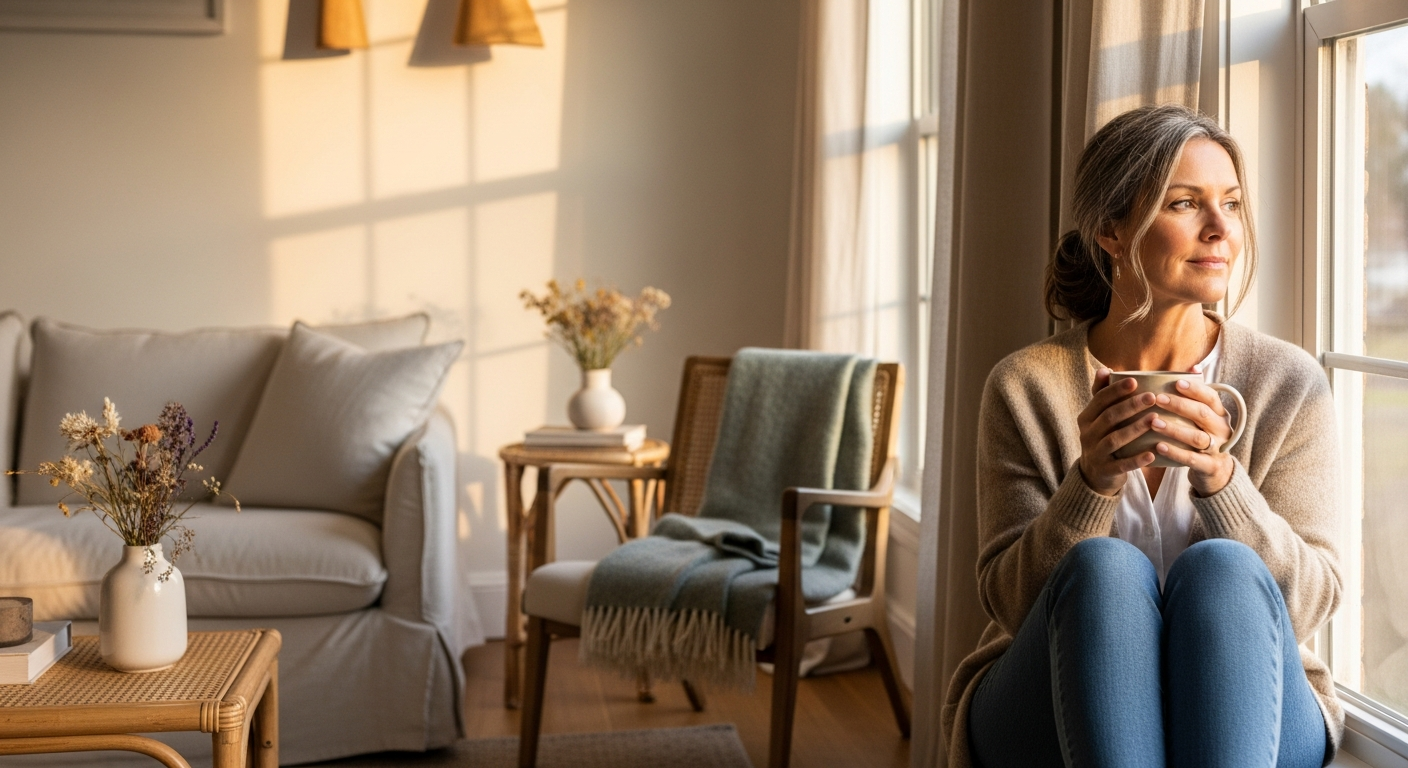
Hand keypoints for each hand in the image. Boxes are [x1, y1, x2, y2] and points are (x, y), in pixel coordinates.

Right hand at [1077, 368, 1158, 496]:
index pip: (1099, 400)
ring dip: (1134, 428)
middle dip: (1130, 406)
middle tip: (1152, 397)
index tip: (1135, 381)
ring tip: (1155, 419)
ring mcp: (1095, 453)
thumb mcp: (1098, 418)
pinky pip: (1121, 465)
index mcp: (1086, 418)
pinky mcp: (1105, 471)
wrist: (1094, 474)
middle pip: (1108, 417)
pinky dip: (1136, 460)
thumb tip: (1105, 369)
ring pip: (1114, 439)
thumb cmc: (1103, 438)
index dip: (1116, 390)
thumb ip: (1102, 395)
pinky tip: (1152, 454)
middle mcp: (1087, 434)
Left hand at [1147, 378, 1234, 495]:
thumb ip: (1197, 395)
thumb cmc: (1203, 434)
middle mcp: (1221, 429)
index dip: (1195, 389)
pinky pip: (1191, 459)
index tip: (1177, 382)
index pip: (1211, 397)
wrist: (1216, 470)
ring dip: (1174, 429)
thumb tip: (1193, 366)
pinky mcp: (1209, 466)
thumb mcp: (1205, 416)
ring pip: (1196, 437)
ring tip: (1154, 422)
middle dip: (1180, 405)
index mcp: (1219, 414)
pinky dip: (1175, 452)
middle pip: (1202, 414)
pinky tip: (1158, 446)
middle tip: (1158, 399)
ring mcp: (1217, 448)